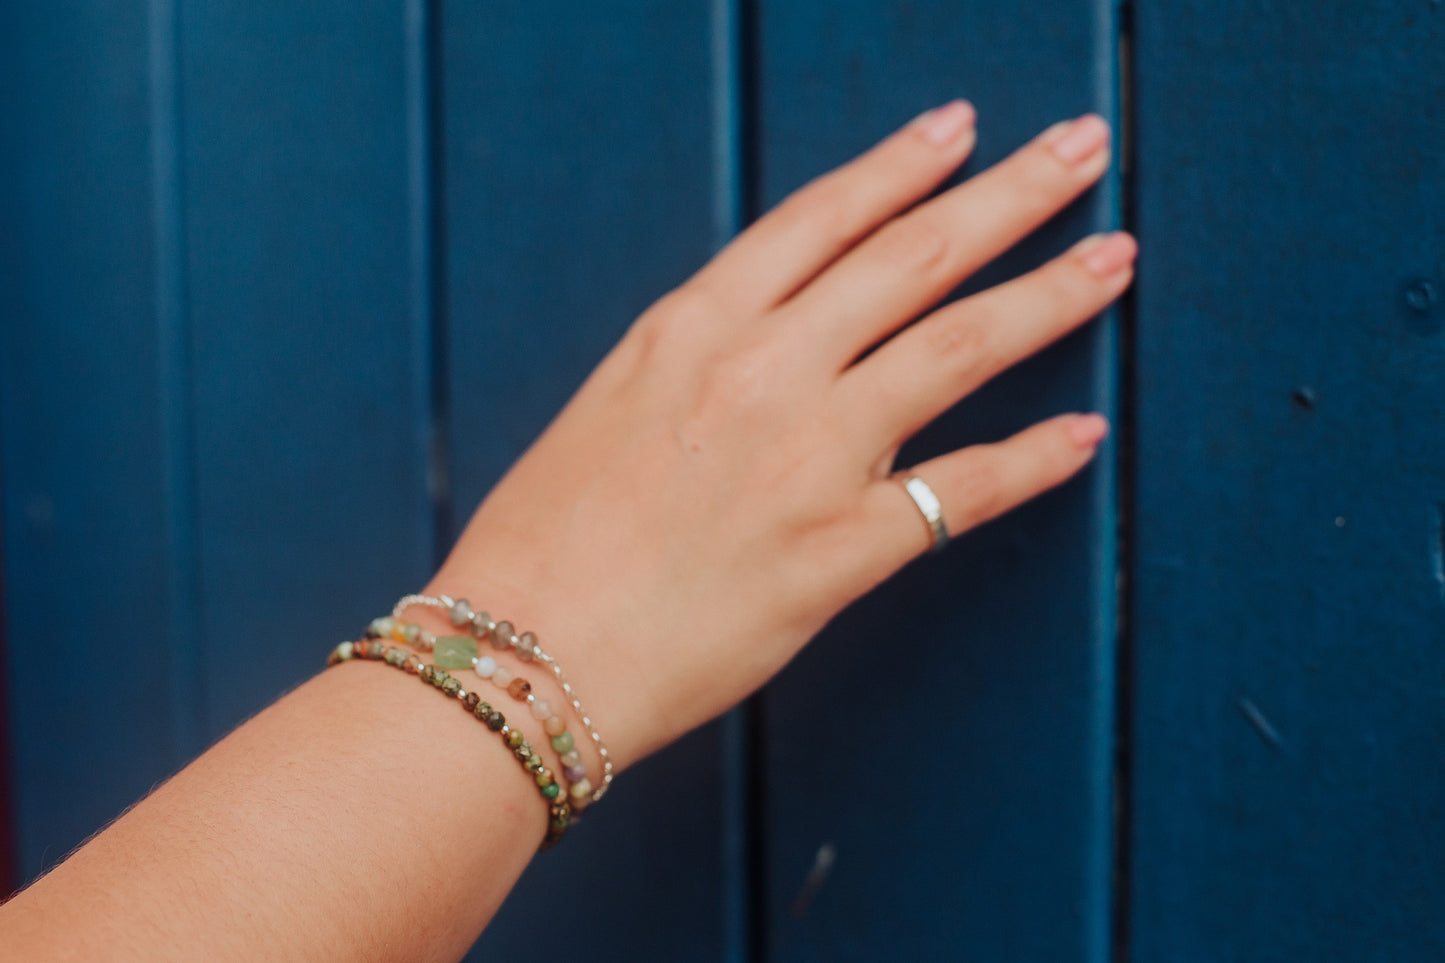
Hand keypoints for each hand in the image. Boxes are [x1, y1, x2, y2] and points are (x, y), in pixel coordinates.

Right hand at [425, 102, 1134, 768]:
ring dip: (1049, 293)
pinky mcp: (838, 551)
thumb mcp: (611, 406)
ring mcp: (806, 457)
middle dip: (1010, 193)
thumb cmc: (542, 541)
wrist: (518, 655)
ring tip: (1114, 256)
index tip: (960, 126)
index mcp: (691, 326)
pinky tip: (1086, 433)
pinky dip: (1033, 458)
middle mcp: (760, 370)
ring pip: (957, 346)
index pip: (822, 218)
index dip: (901, 164)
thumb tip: (770, 333)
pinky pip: (962, 491)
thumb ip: (697, 358)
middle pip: (914, 256)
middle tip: (1080, 147)